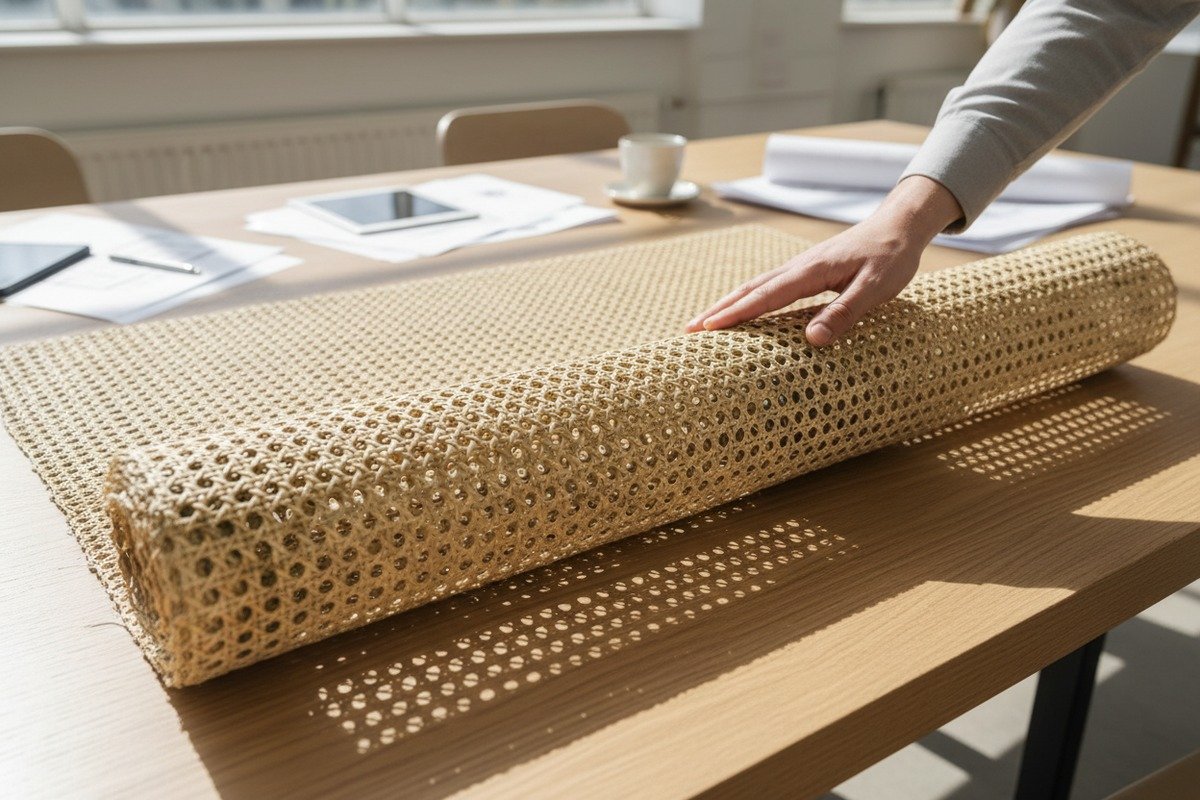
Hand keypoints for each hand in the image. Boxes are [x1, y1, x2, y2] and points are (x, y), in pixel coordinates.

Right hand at [686, 176, 962, 345]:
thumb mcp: (876, 288)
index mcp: (811, 271)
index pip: (766, 296)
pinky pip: (767, 287)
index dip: (737, 314)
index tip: (709, 328)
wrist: (899, 225)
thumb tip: (812, 341)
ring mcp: (799, 268)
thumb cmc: (891, 258)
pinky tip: (740, 310)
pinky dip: (745, 299)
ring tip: (703, 323)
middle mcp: (798, 267)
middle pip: (749, 290)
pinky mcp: (805, 271)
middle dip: (718, 310)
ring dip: (727, 304)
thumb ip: (844, 314)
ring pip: (754, 287)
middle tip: (689, 330)